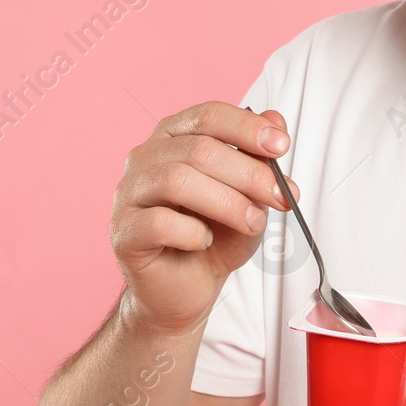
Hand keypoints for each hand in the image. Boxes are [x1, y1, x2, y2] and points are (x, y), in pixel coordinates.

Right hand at [109, 100, 297, 335]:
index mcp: (174, 137)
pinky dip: (193, 233)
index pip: (208, 116)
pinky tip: (206, 241)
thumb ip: (260, 158)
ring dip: (227, 202)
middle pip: (198, 149)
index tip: (282, 146)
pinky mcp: (123, 232)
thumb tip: (277, 120)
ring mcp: (129, 193)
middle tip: (281, 197)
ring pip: (177, 180)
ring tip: (253, 223)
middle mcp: (145, 158)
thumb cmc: (217, 236)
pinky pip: (159, 223)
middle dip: (248, 173)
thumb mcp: (250, 195)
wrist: (188, 289)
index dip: (247, 127)